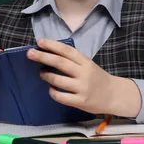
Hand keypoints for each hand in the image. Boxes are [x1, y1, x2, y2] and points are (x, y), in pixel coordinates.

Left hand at [26, 38, 140, 116]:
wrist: (113, 95)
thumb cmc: (96, 78)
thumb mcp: (88, 65)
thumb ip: (73, 61)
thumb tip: (49, 54)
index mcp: (85, 61)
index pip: (67, 51)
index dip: (52, 45)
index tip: (40, 42)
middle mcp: (84, 73)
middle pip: (60, 62)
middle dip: (43, 57)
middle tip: (30, 53)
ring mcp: (82, 88)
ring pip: (58, 80)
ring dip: (46, 75)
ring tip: (41, 73)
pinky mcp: (80, 101)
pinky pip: (61, 96)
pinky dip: (53, 92)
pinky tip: (51, 89)